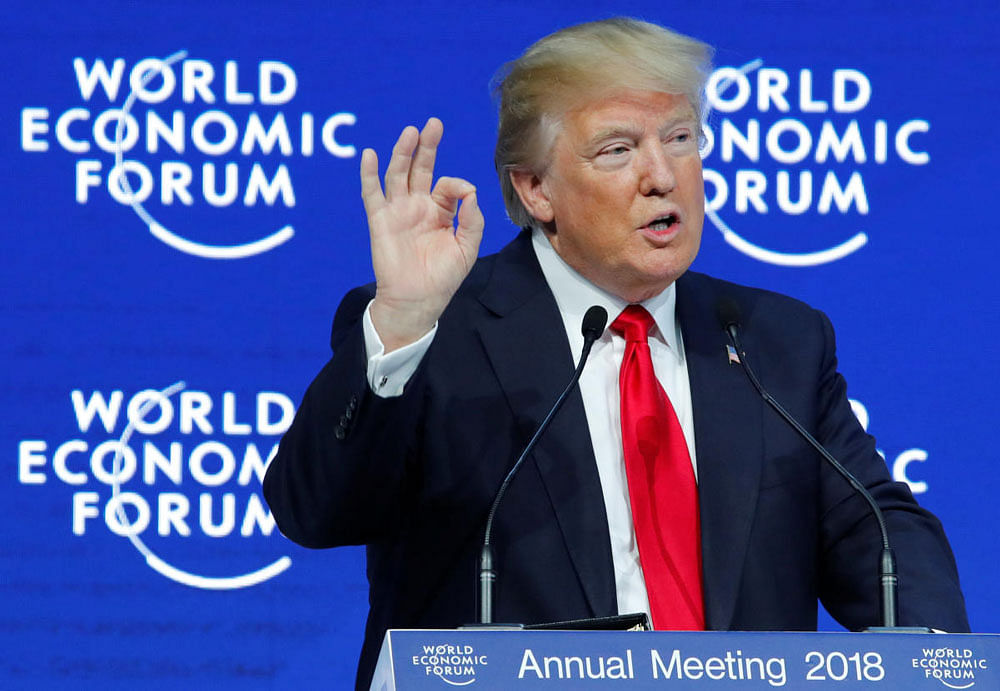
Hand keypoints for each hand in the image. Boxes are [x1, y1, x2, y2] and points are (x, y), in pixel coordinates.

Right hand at [361, 118, 483, 351]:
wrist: (417, 301)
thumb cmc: (443, 277)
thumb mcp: (467, 248)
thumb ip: (472, 219)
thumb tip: (471, 191)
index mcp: (441, 211)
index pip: (447, 185)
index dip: (457, 185)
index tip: (465, 194)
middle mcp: (418, 206)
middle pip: (420, 168)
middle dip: (427, 146)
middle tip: (434, 124)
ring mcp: (398, 211)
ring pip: (398, 174)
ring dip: (402, 152)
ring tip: (410, 132)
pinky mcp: (380, 220)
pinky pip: (372, 193)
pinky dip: (369, 174)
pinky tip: (370, 155)